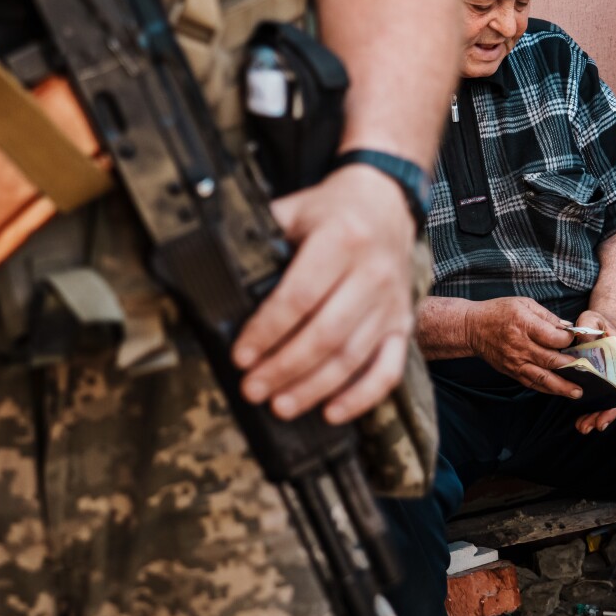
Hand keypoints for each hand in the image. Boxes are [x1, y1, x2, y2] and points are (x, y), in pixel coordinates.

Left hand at [233, 163, 419, 424]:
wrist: (387, 203)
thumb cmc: (332, 211)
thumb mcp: (295, 209)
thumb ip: (261, 238)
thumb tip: (213, 269)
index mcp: (342, 239)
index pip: (300, 296)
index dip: (267, 330)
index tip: (241, 355)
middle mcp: (372, 273)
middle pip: (326, 333)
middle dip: (284, 367)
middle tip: (252, 388)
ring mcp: (391, 303)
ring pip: (352, 356)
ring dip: (313, 388)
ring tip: (279, 405)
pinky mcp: (402, 324)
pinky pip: (389, 369)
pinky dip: (362, 397)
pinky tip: (331, 412)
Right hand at [461, 297, 581, 399]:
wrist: (472, 327)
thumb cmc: (499, 312)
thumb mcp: (523, 304)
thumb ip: (547, 317)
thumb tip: (568, 329)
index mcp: (524, 325)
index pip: (554, 337)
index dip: (569, 339)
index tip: (578, 339)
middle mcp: (520, 346)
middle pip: (551, 360)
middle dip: (573, 366)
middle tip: (590, 371)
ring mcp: (515, 361)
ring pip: (542, 377)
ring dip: (562, 386)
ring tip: (578, 392)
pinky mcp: (511, 371)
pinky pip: (531, 383)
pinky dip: (546, 388)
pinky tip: (559, 391)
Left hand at [571, 308, 615, 434]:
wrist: (598, 328)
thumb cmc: (595, 323)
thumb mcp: (590, 318)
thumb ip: (588, 325)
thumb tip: (584, 338)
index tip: (614, 393)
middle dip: (611, 410)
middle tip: (598, 424)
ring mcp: (614, 380)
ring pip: (613, 403)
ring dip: (601, 417)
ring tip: (585, 428)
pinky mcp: (604, 386)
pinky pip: (603, 402)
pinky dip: (594, 413)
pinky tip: (583, 423)